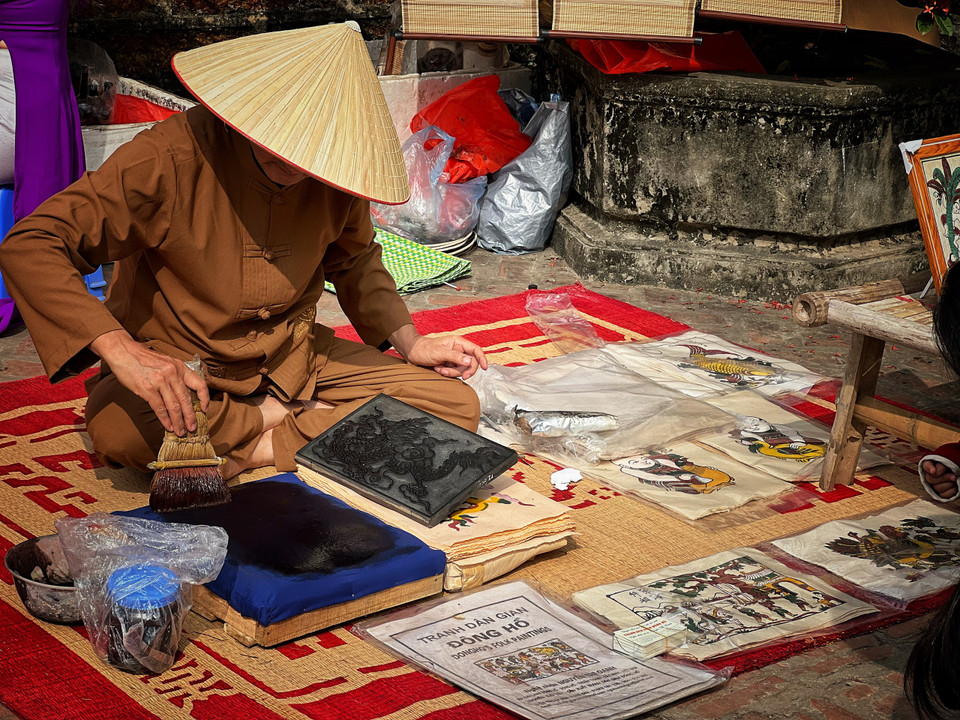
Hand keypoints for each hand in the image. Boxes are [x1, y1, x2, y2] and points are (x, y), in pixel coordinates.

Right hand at [89, 330, 208, 435]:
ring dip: (178, 422)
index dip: (205, 398)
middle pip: (186, 399)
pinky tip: (168, 426)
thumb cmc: (145, 359)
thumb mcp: (167, 362)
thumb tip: (183, 396)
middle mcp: (172, 374)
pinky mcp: (147, 389)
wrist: (124, 352)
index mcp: (180, 367)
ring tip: (181, 431)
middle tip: (193, 427)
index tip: (205, 409)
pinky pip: (159, 408)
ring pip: (174, 406)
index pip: (199, 384)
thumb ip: (176, 376)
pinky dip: (165, 419)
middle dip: (190, 416)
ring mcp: (160, 381)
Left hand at [389, 324, 487, 379]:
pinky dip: (447, 373)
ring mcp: (454, 358)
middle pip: (470, 363)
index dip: (482, 359)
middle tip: (457, 375)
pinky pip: (454, 373)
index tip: (484, 368)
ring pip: (462, 370)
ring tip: (440, 369)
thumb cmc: (424, 349)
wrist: (412, 354)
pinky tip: (439, 369)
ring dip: (452, 372)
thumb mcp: (439, 352)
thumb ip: (455, 357)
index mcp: (458, 343)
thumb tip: (470, 362)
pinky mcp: (450, 365)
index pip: (476, 350)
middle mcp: (459, 350)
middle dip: (462, 370)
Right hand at [921, 459, 958, 498]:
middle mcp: (931, 476)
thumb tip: (933, 472)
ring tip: (955, 481)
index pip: (926, 465)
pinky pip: (943, 495)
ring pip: (937, 488)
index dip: (928, 468)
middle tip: (954, 477)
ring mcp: (936, 485)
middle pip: (930, 479)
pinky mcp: (942, 493)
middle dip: (944, 478)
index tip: (933, 471)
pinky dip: (951, 491)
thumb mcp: (948, 463)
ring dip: (949, 484)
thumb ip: (940, 465)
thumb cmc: (954, 468)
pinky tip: (955, 487)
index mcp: (933, 465)